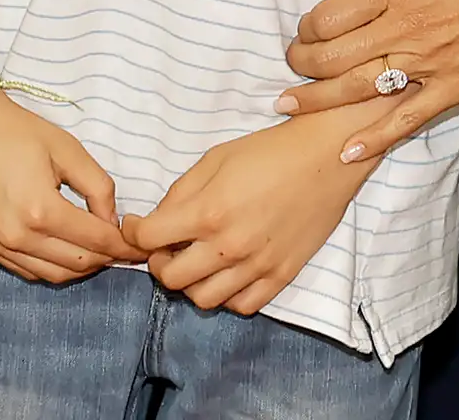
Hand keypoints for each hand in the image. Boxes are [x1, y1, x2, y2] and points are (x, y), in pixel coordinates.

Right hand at [0, 94, 136, 285]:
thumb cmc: (15, 130)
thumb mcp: (67, 149)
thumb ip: (98, 187)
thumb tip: (111, 221)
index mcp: (41, 210)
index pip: (95, 241)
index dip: (123, 246)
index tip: (141, 247)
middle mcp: (18, 237)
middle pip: (77, 264)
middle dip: (106, 259)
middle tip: (123, 248)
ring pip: (53, 275)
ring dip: (81, 268)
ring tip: (98, 251)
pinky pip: (28, 271)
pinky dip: (53, 268)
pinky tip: (66, 252)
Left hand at [123, 101, 395, 314]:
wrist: (326, 158)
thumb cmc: (269, 152)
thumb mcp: (214, 159)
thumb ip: (181, 193)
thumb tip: (158, 219)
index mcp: (208, 211)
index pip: (148, 239)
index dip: (133, 233)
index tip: (136, 226)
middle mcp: (229, 246)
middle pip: (170, 278)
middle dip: (159, 261)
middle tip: (166, 245)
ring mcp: (256, 266)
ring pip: (203, 299)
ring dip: (191, 282)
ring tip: (196, 260)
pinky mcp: (281, 277)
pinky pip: (241, 306)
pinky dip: (227, 296)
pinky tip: (227, 273)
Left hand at [276, 0, 458, 160]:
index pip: (329, 16)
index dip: (308, 27)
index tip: (305, 31)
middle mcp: (404, 26)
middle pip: (333, 56)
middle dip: (301, 64)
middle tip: (290, 68)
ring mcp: (429, 61)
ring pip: (358, 89)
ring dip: (318, 100)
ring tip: (289, 107)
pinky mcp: (456, 86)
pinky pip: (407, 118)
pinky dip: (374, 138)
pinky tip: (347, 152)